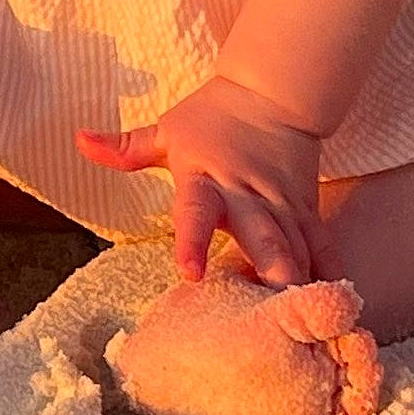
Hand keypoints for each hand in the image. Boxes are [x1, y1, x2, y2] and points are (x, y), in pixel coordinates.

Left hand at [76, 75, 343, 288]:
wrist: (274, 91)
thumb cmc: (214, 115)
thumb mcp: (168, 131)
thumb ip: (126, 148)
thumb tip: (78, 140)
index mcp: (205, 178)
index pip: (195, 211)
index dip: (192, 241)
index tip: (189, 273)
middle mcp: (246, 195)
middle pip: (262, 237)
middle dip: (271, 273)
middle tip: (276, 312)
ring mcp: (281, 203)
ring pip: (296, 247)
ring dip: (299, 284)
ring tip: (306, 324)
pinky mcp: (306, 207)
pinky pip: (321, 243)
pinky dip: (328, 272)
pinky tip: (335, 304)